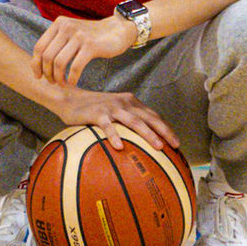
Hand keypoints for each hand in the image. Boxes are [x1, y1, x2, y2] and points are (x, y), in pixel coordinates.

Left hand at [32, 13, 134, 87]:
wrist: (118, 30)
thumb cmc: (92, 36)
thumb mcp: (71, 32)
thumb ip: (57, 42)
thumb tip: (39, 62)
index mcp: (59, 24)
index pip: (39, 47)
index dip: (36, 64)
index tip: (38, 76)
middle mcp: (66, 27)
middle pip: (47, 56)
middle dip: (47, 73)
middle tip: (52, 82)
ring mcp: (79, 36)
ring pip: (59, 63)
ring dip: (58, 78)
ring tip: (62, 84)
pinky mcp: (91, 46)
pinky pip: (75, 67)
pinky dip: (71, 79)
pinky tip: (72, 82)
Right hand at [49, 83, 178, 150]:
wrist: (70, 98)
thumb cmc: (93, 110)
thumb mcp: (113, 112)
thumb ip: (125, 123)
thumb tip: (139, 145)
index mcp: (131, 103)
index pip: (154, 116)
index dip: (166, 129)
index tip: (177, 143)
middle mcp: (125, 103)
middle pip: (149, 118)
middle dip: (164, 132)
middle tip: (175, 145)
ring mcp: (112, 107)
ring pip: (134, 121)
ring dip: (148, 134)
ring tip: (158, 146)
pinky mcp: (97, 113)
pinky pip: (108, 126)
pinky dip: (115, 135)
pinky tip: (120, 147)